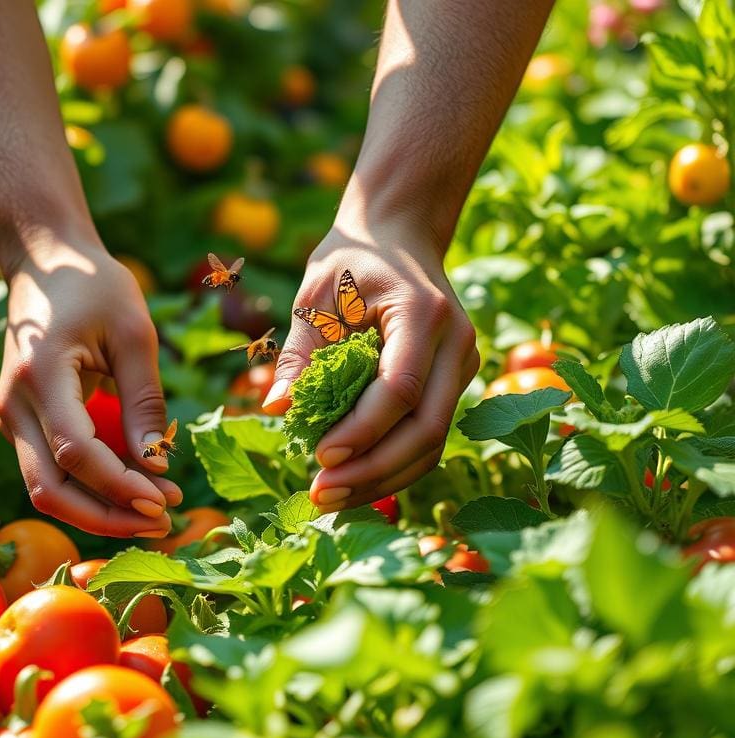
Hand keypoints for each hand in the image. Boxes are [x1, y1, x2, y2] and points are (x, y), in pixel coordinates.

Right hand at [0, 230, 180, 536]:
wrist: (45, 262)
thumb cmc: (94, 287)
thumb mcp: (134, 334)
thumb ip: (144, 402)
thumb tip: (159, 468)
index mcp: (40, 376)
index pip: (75, 452)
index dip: (120, 485)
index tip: (165, 501)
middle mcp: (15, 406)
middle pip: (49, 490)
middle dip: (106, 517)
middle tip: (163, 522)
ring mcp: (13, 418)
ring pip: (46, 489)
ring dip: (98, 510)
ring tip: (156, 511)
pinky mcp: (23, 423)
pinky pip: (52, 471)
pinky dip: (90, 488)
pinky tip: (134, 488)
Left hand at [263, 219, 478, 511]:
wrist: (400, 236)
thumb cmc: (352, 260)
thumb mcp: (316, 294)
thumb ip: (299, 352)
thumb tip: (276, 408)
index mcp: (424, 312)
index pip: (401, 387)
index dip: (363, 430)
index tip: (320, 455)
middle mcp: (457, 342)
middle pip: (427, 427)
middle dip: (373, 469)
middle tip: (320, 494)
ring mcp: (463, 364)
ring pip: (434, 442)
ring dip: (383, 478)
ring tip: (331, 498)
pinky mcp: (455, 382)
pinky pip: (430, 435)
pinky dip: (394, 465)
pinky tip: (355, 482)